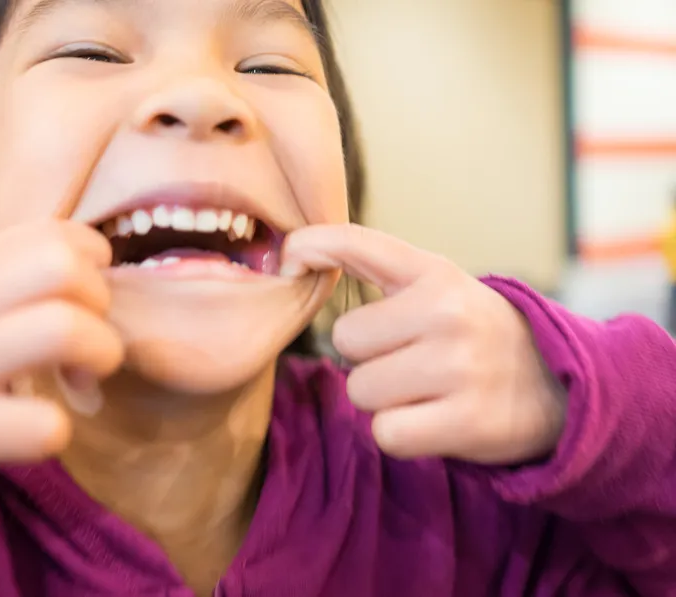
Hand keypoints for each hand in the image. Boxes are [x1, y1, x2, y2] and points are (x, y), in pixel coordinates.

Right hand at [0, 195, 123, 477]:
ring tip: (78, 384)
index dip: (89, 257)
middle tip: (88, 342)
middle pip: (66, 269)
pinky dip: (53, 430)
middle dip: (100, 304)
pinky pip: (35, 425)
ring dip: (93, 358)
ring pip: (63, 329)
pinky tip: (38, 432)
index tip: (84, 292)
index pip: (50, 234)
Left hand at [282, 224, 565, 463]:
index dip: (311, 247)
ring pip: (361, 391)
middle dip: (367, 358)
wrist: (558, 384)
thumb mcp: (431, 281)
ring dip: (383, 400)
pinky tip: (432, 419)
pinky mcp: (468, 422)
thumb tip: (293, 250)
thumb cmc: (472, 329)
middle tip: (410, 360)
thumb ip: (364, 258)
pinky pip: (387, 433)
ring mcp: (460, 368)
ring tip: (425, 391)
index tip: (289, 259)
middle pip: (346, 342)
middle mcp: (448, 314)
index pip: (356, 244)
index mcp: (436, 275)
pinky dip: (401, 434)